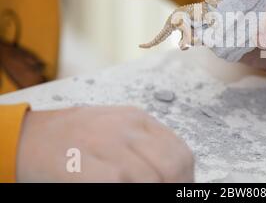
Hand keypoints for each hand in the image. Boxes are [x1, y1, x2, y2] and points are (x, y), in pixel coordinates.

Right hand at [17, 106, 193, 181]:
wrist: (32, 136)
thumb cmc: (75, 135)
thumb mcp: (117, 129)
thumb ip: (144, 145)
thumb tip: (171, 172)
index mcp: (139, 119)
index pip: (180, 152)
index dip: (185, 177)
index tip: (182, 187)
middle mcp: (128, 128)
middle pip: (173, 165)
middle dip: (174, 187)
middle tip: (165, 195)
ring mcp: (108, 143)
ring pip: (153, 177)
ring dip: (153, 191)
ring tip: (139, 192)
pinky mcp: (88, 163)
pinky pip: (121, 183)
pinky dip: (128, 192)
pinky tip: (120, 191)